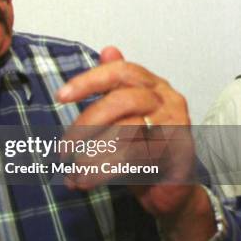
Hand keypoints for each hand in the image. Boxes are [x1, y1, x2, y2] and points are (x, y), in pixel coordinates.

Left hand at [57, 46, 193, 215]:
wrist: (171, 190)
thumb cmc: (144, 147)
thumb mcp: (124, 114)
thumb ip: (114, 86)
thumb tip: (107, 50)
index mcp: (152, 85)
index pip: (121, 71)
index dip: (89, 81)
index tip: (60, 96)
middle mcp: (168, 100)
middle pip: (122, 101)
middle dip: (87, 124)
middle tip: (63, 148)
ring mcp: (177, 126)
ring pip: (128, 132)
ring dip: (94, 153)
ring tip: (73, 170)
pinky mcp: (179, 155)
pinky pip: (136, 159)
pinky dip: (106, 170)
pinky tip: (87, 180)